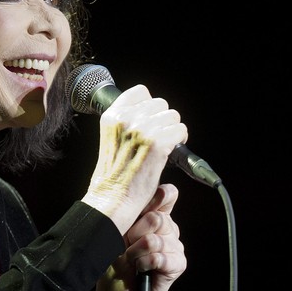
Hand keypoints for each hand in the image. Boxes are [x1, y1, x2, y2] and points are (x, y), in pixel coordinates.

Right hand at [82, 85, 187, 234]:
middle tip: (160, 137)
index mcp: (112, 116)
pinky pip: (180, 130)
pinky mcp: (158, 144)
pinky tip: (171, 151)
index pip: (140, 91)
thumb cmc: (113, 175)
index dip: (150, 105)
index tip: (151, 119)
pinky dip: (181, 139)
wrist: (113, 199)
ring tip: (166, 144)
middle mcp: (127, 119)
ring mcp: (143, 130)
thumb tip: (148, 111)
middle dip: (163, 120)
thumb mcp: (111, 138)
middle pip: (160, 104)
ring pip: (173, 116)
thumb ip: (125, 121)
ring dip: (173, 130)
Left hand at [95, 184, 186, 290]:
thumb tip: (138, 197)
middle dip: (134, 233)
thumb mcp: (117, 232)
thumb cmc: (114, 261)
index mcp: (156, 216)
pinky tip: (141, 269)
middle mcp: (169, 228)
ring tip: (132, 260)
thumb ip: (131, 213)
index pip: (167, 195)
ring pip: (155, 240)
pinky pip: (160, 257)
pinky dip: (145, 264)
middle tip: (127, 245)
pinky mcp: (178, 264)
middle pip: (156, 219)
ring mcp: (175, 246)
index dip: (156, 198)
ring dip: (136, 253)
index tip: (140, 210)